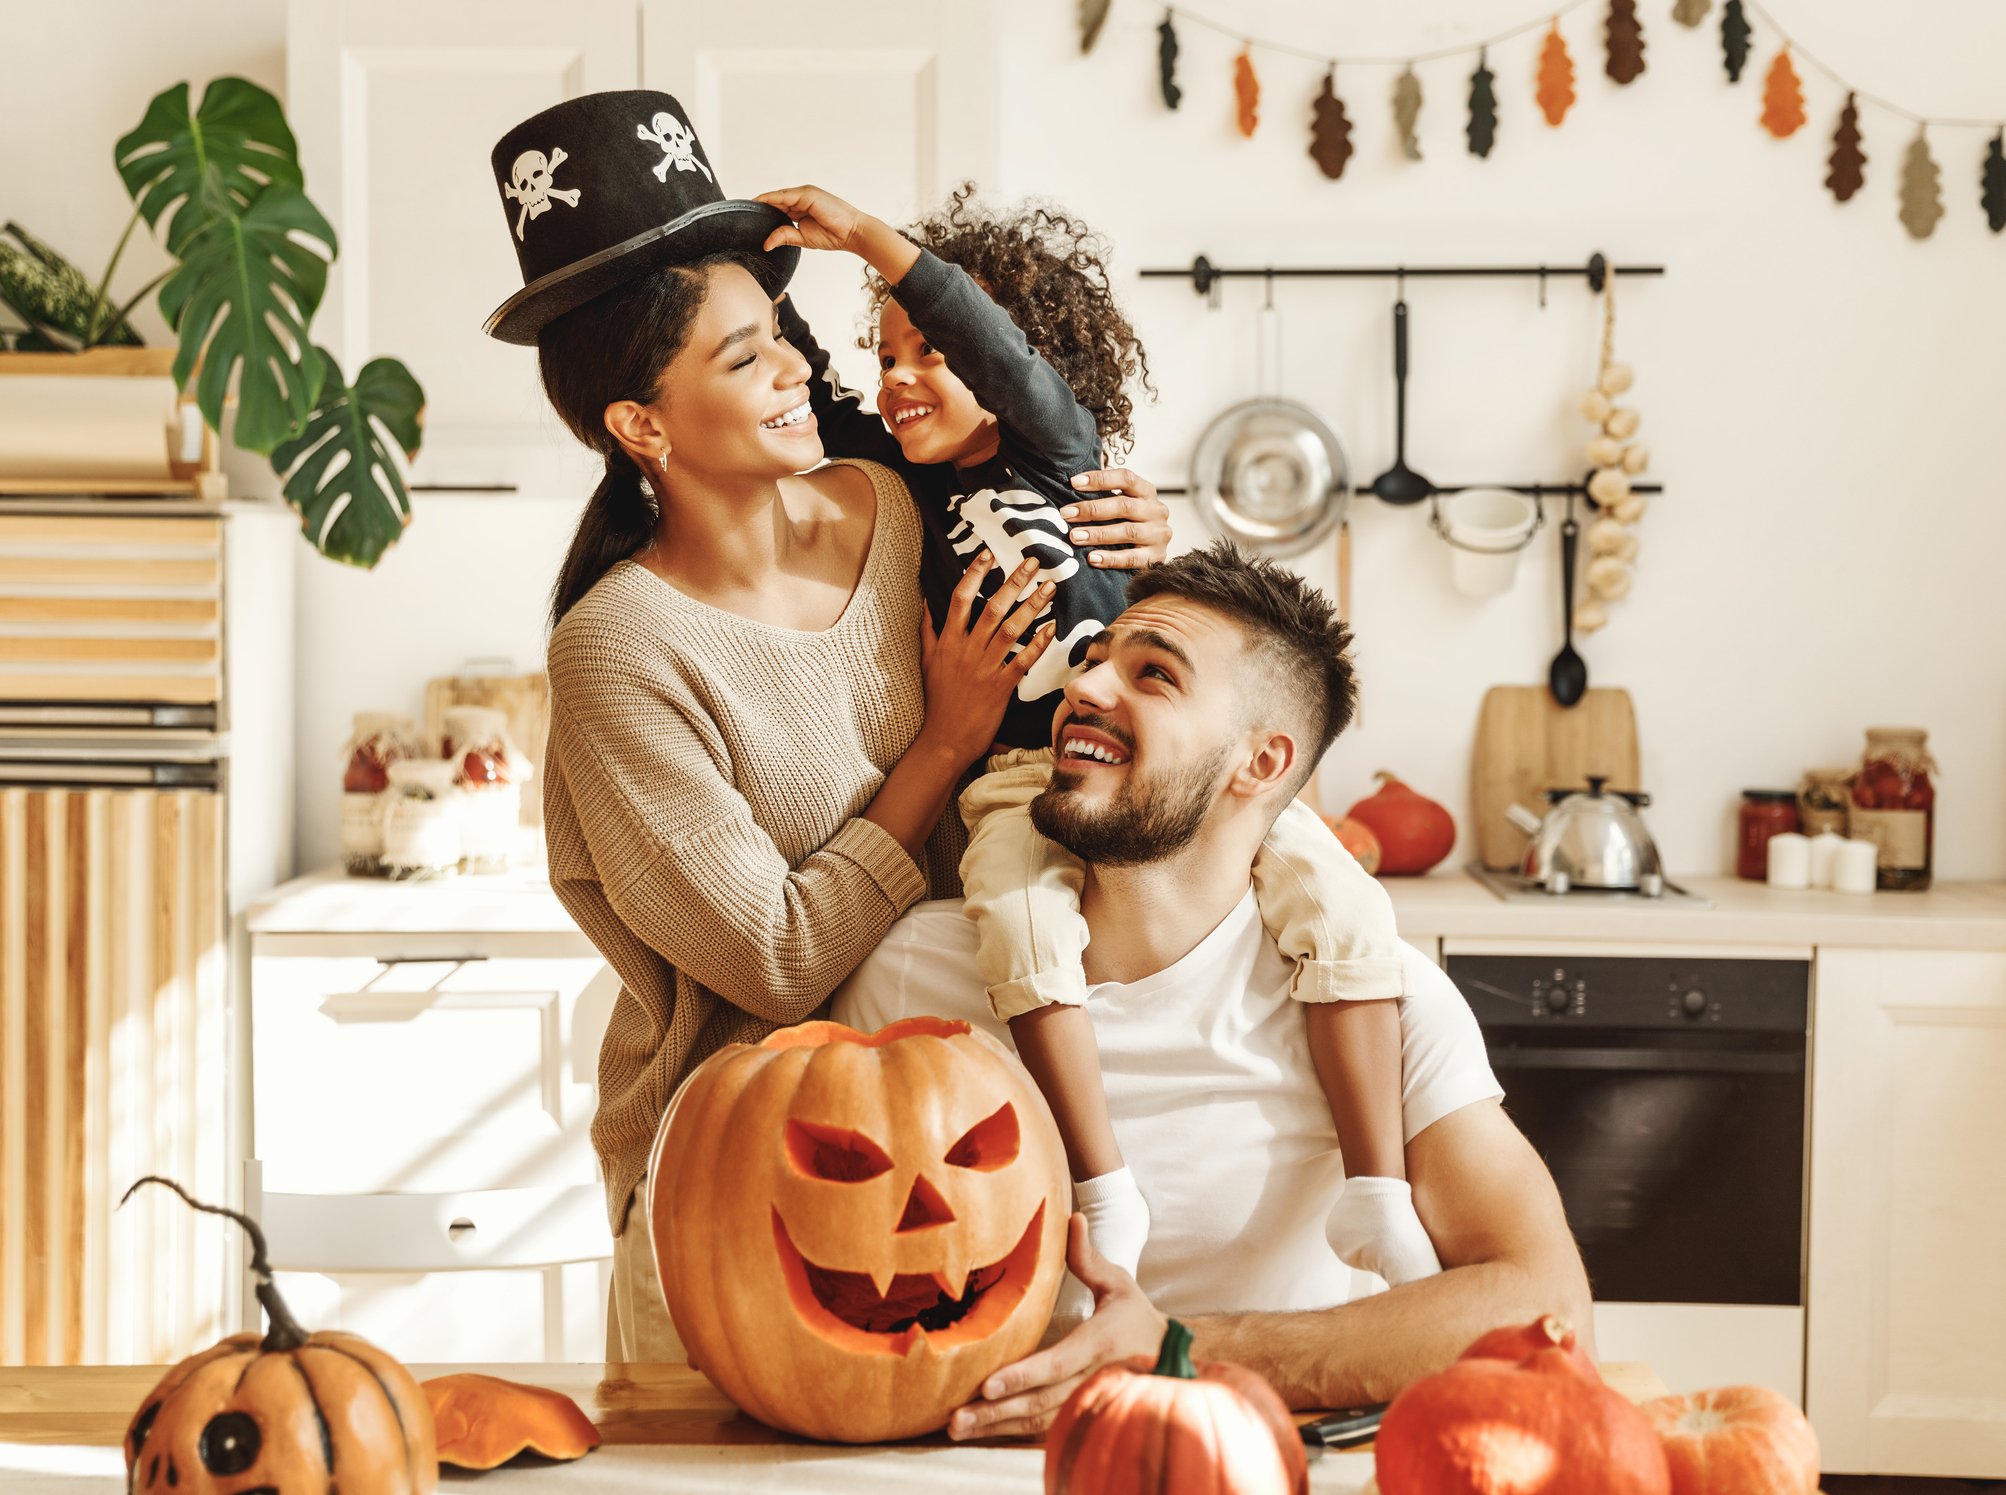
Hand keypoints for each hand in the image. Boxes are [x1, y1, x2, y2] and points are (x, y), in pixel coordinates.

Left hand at [756, 185, 868, 254]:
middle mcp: (801, 198)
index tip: (748, 217)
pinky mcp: (807, 194)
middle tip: (741, 213)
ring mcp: (804, 194)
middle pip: (775, 200)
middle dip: (760, 206)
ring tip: (747, 208)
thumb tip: (766, 243)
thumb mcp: (802, 238)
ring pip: (777, 197)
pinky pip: (784, 196)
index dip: (764, 211)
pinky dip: (771, 199)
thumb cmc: (833, 234)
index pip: (778, 207)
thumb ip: (784, 236)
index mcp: (801, 207)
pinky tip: (759, 204)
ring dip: (762, 202)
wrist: (852, 232)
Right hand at [917, 551, 1056, 768]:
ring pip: (1011, 629)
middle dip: (1014, 581)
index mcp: (948, 641)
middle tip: (1033, 561)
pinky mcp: (1000, 687)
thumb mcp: (926, 661)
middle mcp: (967, 650)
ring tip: (1049, 587)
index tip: (989, 554)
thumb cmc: (937, 700)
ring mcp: (985, 668)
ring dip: (1032, 606)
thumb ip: (928, 630)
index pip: (962, 598)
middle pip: (992, 607)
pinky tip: (1052, 627)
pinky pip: (1023, 660)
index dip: (975, 574)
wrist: (944, 739)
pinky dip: (1038, 643)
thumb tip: (927, 602)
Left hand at [948, 1213, 1168, 1440]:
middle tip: (955, 1420)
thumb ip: (1089, 1259)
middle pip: (1041, 1402)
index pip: (1057, 1364)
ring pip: (1040, 1423)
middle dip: (997, 1412)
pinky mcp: (1083, 1417)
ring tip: (958, 1429)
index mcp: (1100, 1344)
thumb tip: (1072, 1217)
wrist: (1172, 1361)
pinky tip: (984, 1432)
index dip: (1022, 1376)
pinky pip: (1046, 1431)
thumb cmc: (1138, 1318)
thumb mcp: (1119, 1284)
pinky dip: (1013, 1432)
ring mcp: (1088, 1405)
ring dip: (998, 1427)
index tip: (987, 1385)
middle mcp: (1093, 1380)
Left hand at [1062, 467, 1171, 569]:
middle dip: (1092, 509)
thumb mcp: (1122, 505)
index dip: (1100, 479)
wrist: (1152, 554)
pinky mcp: (1156, 557)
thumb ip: (1104, 495)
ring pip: (1128, 532)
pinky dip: (1111, 559)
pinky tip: (1092, 558)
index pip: (1126, 478)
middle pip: (1124, 506)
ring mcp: (1158, 534)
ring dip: (1098, 534)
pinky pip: (1132, 558)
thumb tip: (1072, 485)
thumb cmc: (1130, 524)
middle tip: (1066, 514)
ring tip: (1074, 536)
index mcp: (1146, 492)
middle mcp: (1156, 510)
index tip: (1074, 483)